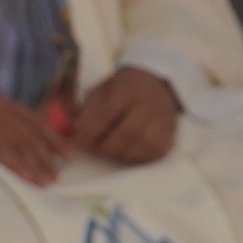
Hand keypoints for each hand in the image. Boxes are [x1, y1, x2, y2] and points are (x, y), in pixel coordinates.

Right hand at [0, 90, 62, 186]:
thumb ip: (0, 123)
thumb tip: (28, 144)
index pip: (32, 120)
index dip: (52, 137)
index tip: (68, 154)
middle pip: (27, 132)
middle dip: (46, 154)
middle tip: (57, 175)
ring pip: (16, 141)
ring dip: (34, 162)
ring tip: (46, 180)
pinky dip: (13, 161)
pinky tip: (25, 175)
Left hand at [63, 67, 179, 167]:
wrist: (156, 85)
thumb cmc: (123, 90)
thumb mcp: (102, 90)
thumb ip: (87, 110)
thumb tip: (74, 131)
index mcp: (128, 89)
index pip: (106, 114)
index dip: (88, 132)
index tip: (74, 142)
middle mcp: (149, 105)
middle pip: (123, 135)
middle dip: (101, 146)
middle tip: (89, 148)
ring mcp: (162, 122)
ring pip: (136, 148)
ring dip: (116, 153)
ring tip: (106, 148)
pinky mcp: (169, 137)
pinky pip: (148, 155)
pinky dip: (133, 157)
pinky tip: (124, 150)